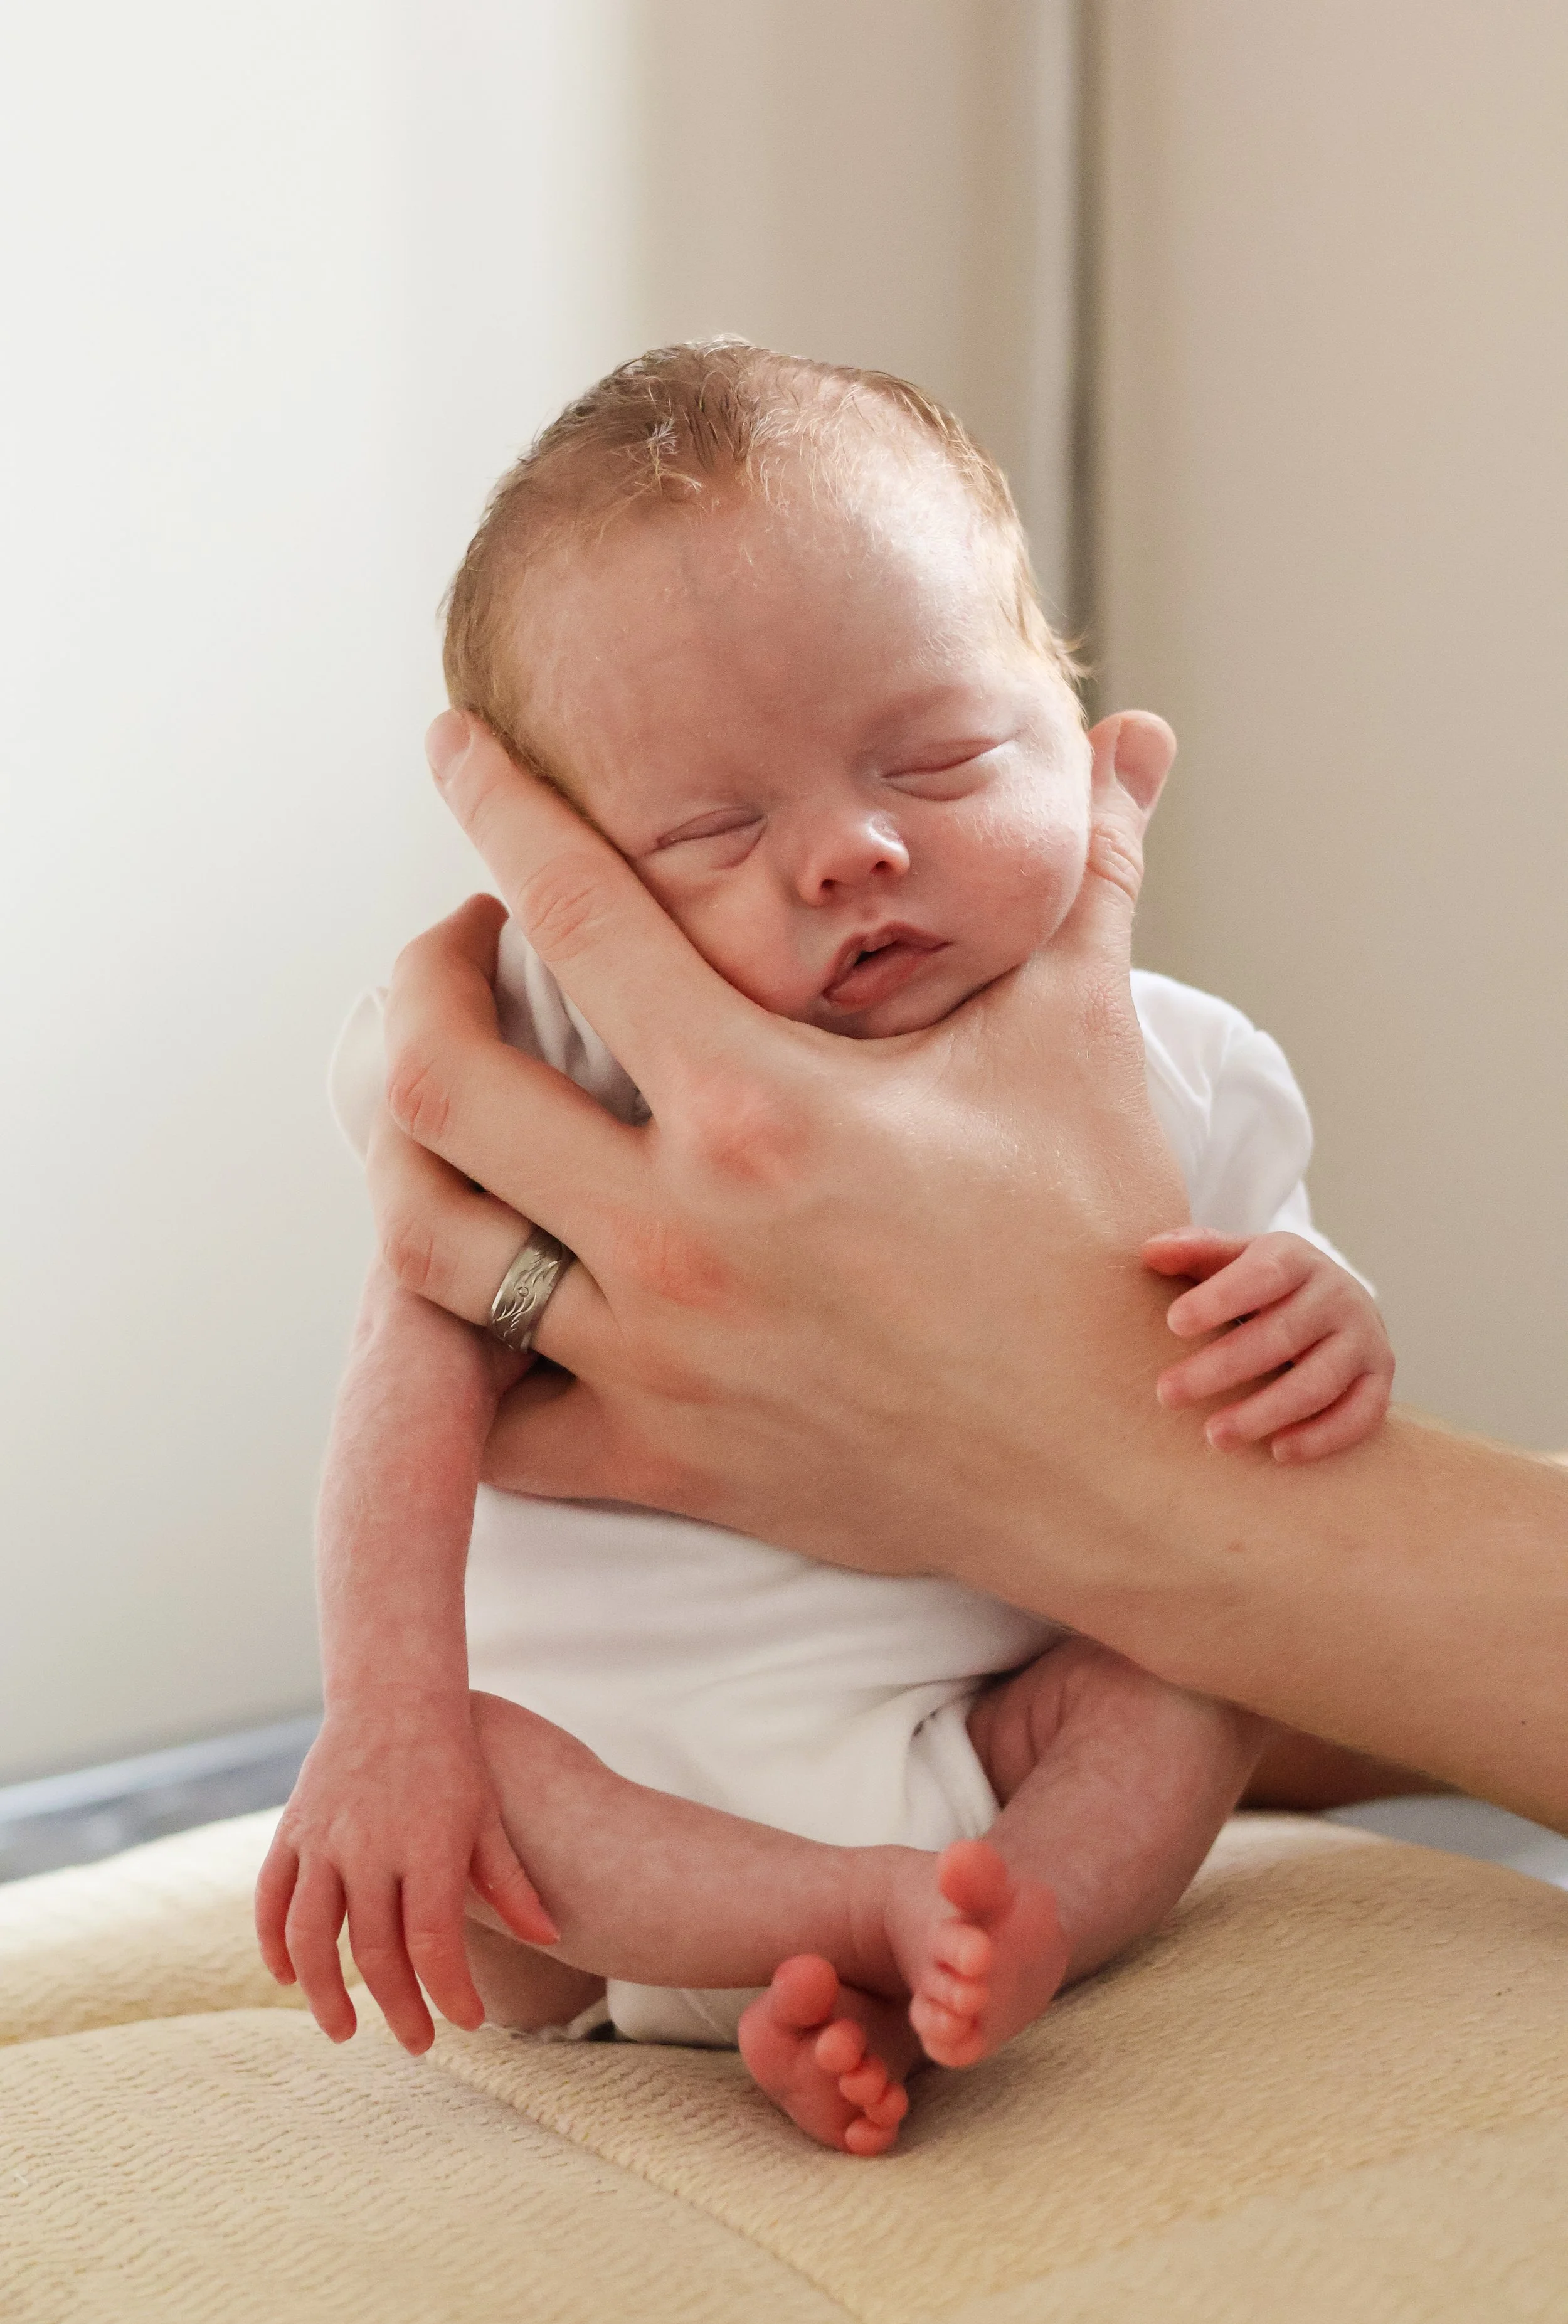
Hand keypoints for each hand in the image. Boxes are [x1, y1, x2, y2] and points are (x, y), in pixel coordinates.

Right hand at [254, 1696, 555, 2053]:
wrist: (393, 1694)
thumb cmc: (452, 1758)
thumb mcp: (487, 1814)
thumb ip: (511, 1882)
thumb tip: (551, 1938)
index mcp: (426, 1843)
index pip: (433, 1941)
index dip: (449, 1991)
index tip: (468, 2024)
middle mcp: (369, 1845)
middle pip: (373, 1949)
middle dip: (397, 2007)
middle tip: (417, 2043)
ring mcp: (323, 1838)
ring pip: (309, 1936)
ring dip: (323, 1992)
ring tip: (344, 2030)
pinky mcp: (293, 1829)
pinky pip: (271, 1898)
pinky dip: (272, 1944)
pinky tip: (289, 1978)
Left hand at [361, 709, 1189, 1622]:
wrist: (1122, 1462)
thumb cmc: (1102, 1248)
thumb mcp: (1080, 1040)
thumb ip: (1087, 874)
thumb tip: (1139, 737)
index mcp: (761, 1106)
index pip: (577, 917)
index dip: (496, 810)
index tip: (453, 750)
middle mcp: (677, 1231)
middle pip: (434, 1085)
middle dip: (415, 989)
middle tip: (459, 954)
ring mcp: (654, 1356)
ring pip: (427, 1247)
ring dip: (410, 1158)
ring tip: (454, 1108)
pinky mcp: (660, 1459)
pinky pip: (491, 1419)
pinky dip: (469, 1360)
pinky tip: (506, 1289)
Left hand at [1142, 1228, 1393, 1462]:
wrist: (1335, 1302)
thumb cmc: (1264, 1284)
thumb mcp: (1232, 1259)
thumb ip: (1193, 1252)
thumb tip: (1148, 1252)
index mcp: (1296, 1259)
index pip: (1262, 1275)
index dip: (1220, 1299)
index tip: (1174, 1324)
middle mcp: (1338, 1295)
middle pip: (1283, 1335)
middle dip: (1223, 1367)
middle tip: (1167, 1393)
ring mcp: (1364, 1339)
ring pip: (1318, 1381)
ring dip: (1265, 1412)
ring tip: (1214, 1436)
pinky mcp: (1379, 1380)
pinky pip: (1360, 1414)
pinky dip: (1321, 1436)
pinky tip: (1278, 1452)